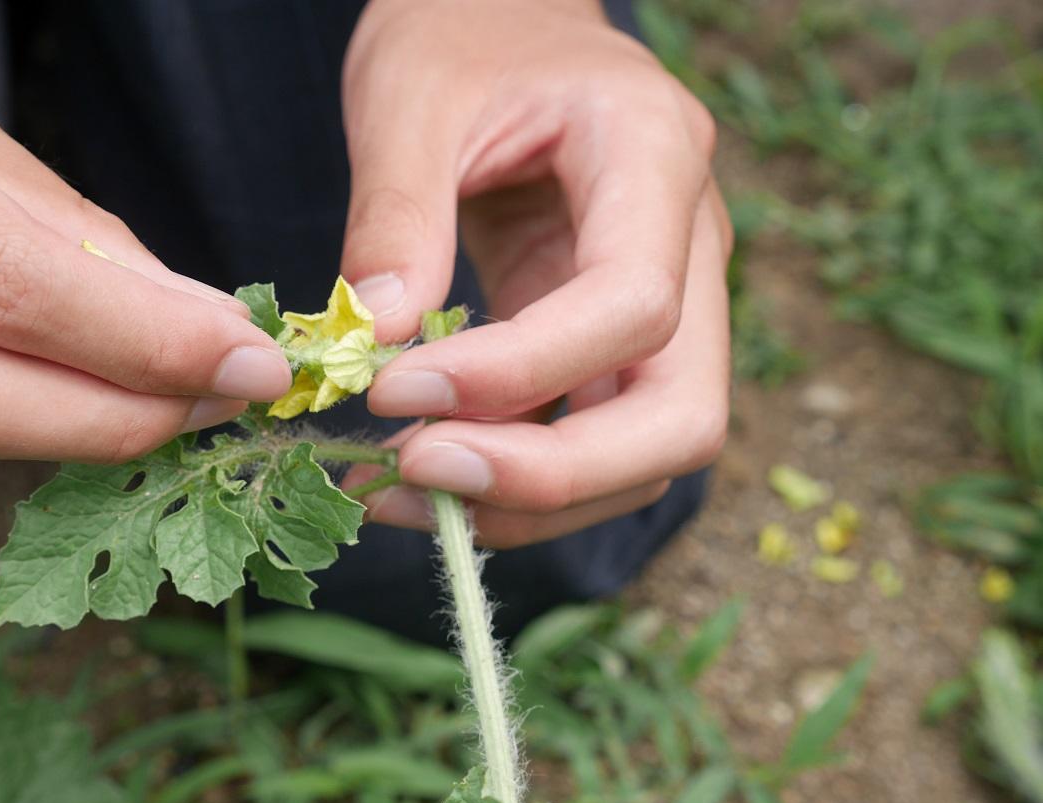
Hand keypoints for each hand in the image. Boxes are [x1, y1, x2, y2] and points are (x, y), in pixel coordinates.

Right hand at [0, 36, 290, 461]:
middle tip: (226, 396)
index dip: (147, 344)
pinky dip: (17, 414)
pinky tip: (88, 393)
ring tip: (174, 396)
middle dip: (119, 413)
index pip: (8, 290)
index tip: (254, 362)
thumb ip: (58, 226)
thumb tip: (190, 320)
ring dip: (76, 424)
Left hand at [339, 0, 730, 547]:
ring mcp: (667, 307)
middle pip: (681, 417)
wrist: (508, 27)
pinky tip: (423, 475)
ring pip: (646, 455)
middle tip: (419, 476)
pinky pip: (592, 442)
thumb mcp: (409, 98)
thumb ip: (395, 217)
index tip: (394, 392)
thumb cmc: (465, 35)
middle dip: (555, 476)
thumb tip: (370, 348)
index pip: (633, 307)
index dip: (519, 373)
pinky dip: (517, 479)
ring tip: (398, 491)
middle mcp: (688, 246)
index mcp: (655, 156)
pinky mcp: (615, 347)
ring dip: (531, 499)